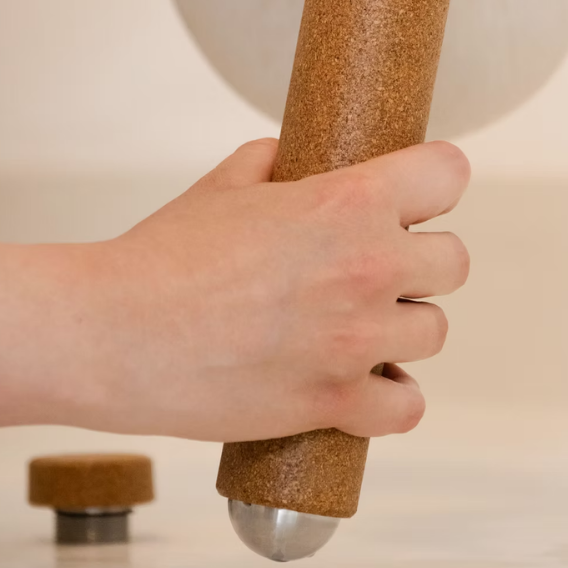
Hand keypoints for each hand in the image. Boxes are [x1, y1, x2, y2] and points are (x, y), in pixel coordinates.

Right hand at [82, 138, 469, 440]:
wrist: (114, 332)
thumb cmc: (164, 254)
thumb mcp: (224, 183)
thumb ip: (274, 162)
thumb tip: (292, 160)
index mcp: (347, 202)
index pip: (448, 173)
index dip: (435, 182)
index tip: (420, 196)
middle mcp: (367, 267)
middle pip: (453, 262)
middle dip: (419, 261)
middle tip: (377, 268)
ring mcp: (355, 340)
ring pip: (434, 332)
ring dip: (402, 327)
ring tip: (359, 326)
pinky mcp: (333, 403)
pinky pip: (407, 407)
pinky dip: (390, 398)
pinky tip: (363, 383)